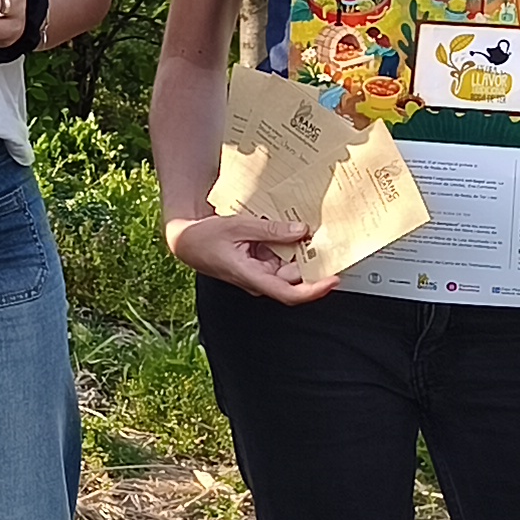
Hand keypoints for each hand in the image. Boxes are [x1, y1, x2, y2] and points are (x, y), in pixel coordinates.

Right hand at [164, 207, 335, 303]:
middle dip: (311, 259)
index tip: (332, 278)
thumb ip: (270, 229)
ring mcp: (260, 272)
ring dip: (299, 249)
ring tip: (303, 228)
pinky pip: (280, 257)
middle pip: (295, 276)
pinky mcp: (259, 264)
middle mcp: (259, 279)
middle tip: (324, 238)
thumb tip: (300, 231)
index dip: (315, 289)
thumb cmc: (205, 238)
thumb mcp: (238, 226)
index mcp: (253, 277)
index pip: (289, 293)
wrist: (187, 241)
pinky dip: (287, 244)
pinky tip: (289, 229)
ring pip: (289, 264)